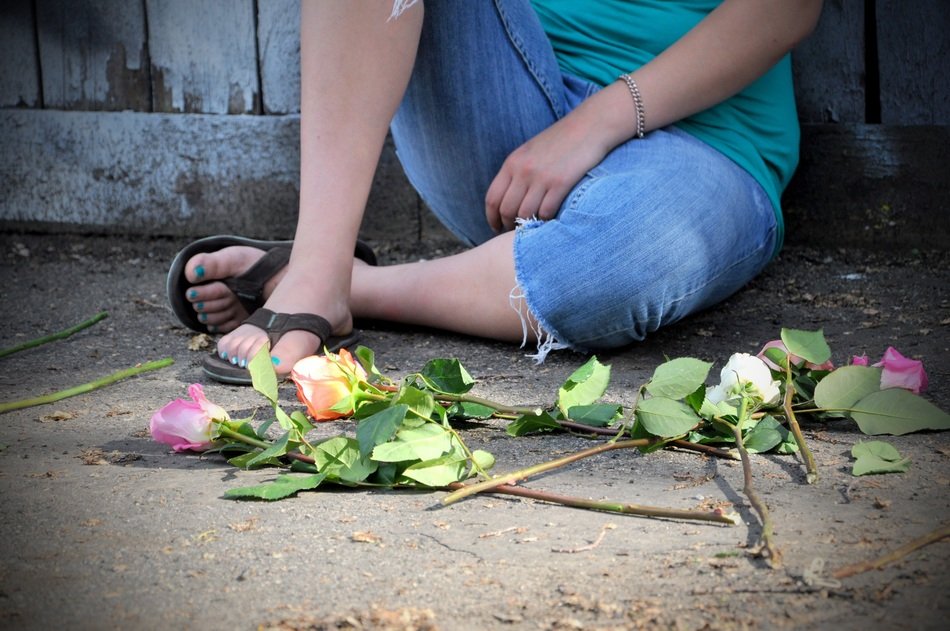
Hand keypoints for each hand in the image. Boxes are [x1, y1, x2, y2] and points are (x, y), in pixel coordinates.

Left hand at [485, 113, 608, 232]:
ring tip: (533, 228)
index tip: (496, 227)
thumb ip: (517, 173)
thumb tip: (507, 201)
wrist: (589, 126)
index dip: (492, 218)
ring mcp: (541, 178)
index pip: (492, 198)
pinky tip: (550, 221)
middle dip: (508, 225)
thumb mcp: (530, 152)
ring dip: (528, 225)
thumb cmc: (561, 141)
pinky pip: (546, 212)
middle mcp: (523, 171)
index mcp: (512, 163)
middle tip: (516, 232)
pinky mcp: (560, 183)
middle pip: (507, 210)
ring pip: (525, 214)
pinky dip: (546, 221)